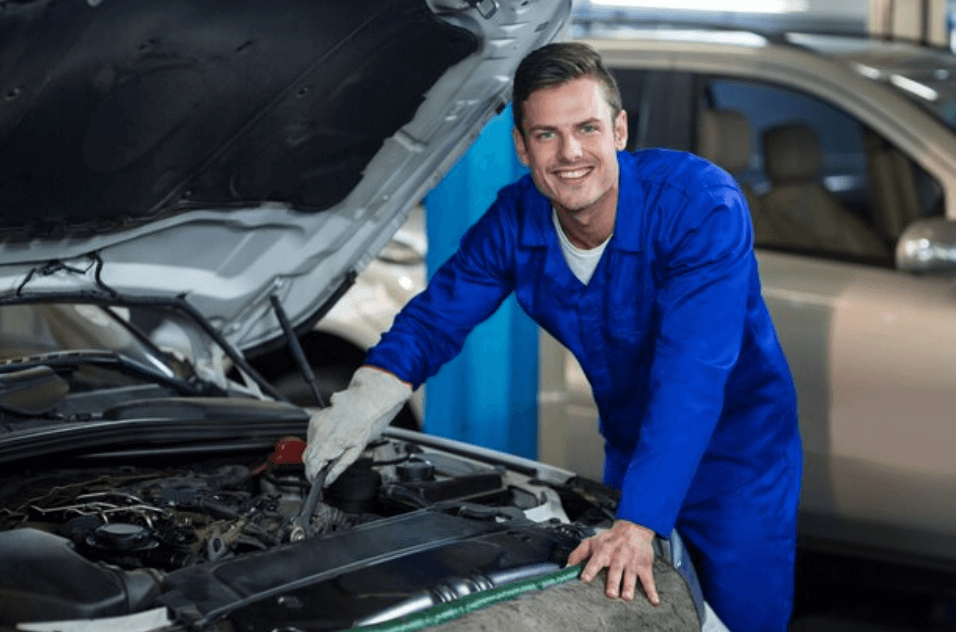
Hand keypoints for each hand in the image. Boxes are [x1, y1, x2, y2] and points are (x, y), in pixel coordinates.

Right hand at [303, 366, 411, 483]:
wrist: (365, 403)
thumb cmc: (363, 425)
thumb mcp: (355, 452)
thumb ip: (339, 468)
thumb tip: (328, 480)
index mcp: (329, 442)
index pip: (311, 464)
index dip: (312, 475)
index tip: (315, 480)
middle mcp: (319, 432)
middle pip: (307, 457)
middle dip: (314, 465)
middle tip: (326, 468)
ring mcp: (315, 424)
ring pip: (309, 446)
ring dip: (317, 452)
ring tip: (334, 447)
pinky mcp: (314, 419)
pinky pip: (311, 436)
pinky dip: (318, 441)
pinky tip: (332, 437)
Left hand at [566, 519, 658, 603]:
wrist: (633, 528)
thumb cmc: (610, 539)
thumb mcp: (592, 542)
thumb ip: (578, 554)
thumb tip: (567, 567)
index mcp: (604, 551)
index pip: (595, 561)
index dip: (590, 570)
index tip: (585, 579)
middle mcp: (618, 556)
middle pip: (615, 571)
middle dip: (613, 583)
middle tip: (611, 594)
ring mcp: (631, 562)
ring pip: (630, 576)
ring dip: (629, 587)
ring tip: (626, 597)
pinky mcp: (644, 566)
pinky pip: (648, 580)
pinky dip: (652, 591)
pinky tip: (654, 600)